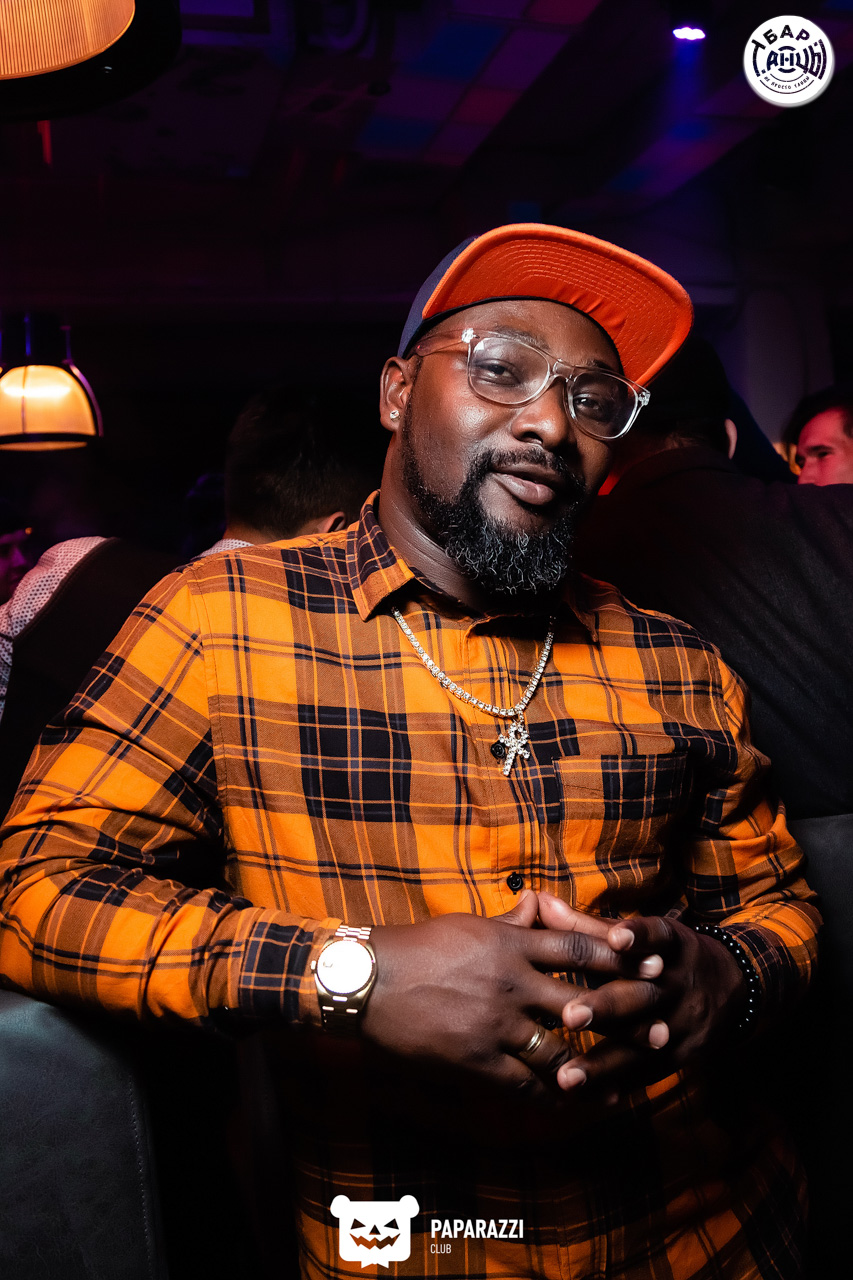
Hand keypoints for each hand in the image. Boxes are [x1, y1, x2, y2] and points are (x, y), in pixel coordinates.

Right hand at [362, 891, 643, 1100]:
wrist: (370, 982)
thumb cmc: (419, 947)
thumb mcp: (470, 924)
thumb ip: (512, 921)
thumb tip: (539, 903)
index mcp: (511, 945)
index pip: (581, 949)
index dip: (622, 958)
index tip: (652, 966)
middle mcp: (512, 984)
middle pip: (584, 1001)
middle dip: (625, 1015)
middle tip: (659, 1027)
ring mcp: (495, 1025)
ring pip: (561, 1050)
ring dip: (597, 1065)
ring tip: (627, 1075)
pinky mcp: (476, 1060)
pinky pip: (524, 1083)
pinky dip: (554, 1094)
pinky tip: (576, 1101)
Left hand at [536, 900, 745, 1099]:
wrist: (733, 988)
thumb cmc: (664, 955)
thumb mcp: (639, 935)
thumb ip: (588, 926)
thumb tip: (539, 901)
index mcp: (670, 946)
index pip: (657, 937)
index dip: (639, 937)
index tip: (617, 937)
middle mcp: (678, 985)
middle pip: (642, 996)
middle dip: (606, 1007)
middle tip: (569, 1015)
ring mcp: (682, 1025)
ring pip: (641, 1046)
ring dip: (602, 1063)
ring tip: (566, 1076)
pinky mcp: (681, 1057)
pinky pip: (645, 1075)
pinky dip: (615, 1086)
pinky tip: (583, 1099)